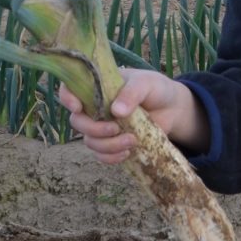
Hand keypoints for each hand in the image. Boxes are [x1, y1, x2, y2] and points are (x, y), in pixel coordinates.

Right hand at [57, 67, 209, 164]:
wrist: (172, 108)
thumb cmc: (156, 89)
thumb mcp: (146, 83)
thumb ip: (132, 93)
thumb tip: (116, 111)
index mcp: (98, 87)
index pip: (70, 89)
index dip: (67, 98)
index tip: (78, 107)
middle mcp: (95, 107)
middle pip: (78, 122)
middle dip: (94, 129)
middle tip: (116, 129)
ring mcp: (102, 127)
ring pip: (90, 141)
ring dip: (108, 145)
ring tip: (132, 141)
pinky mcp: (112, 143)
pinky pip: (101, 156)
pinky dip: (111, 158)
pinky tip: (127, 153)